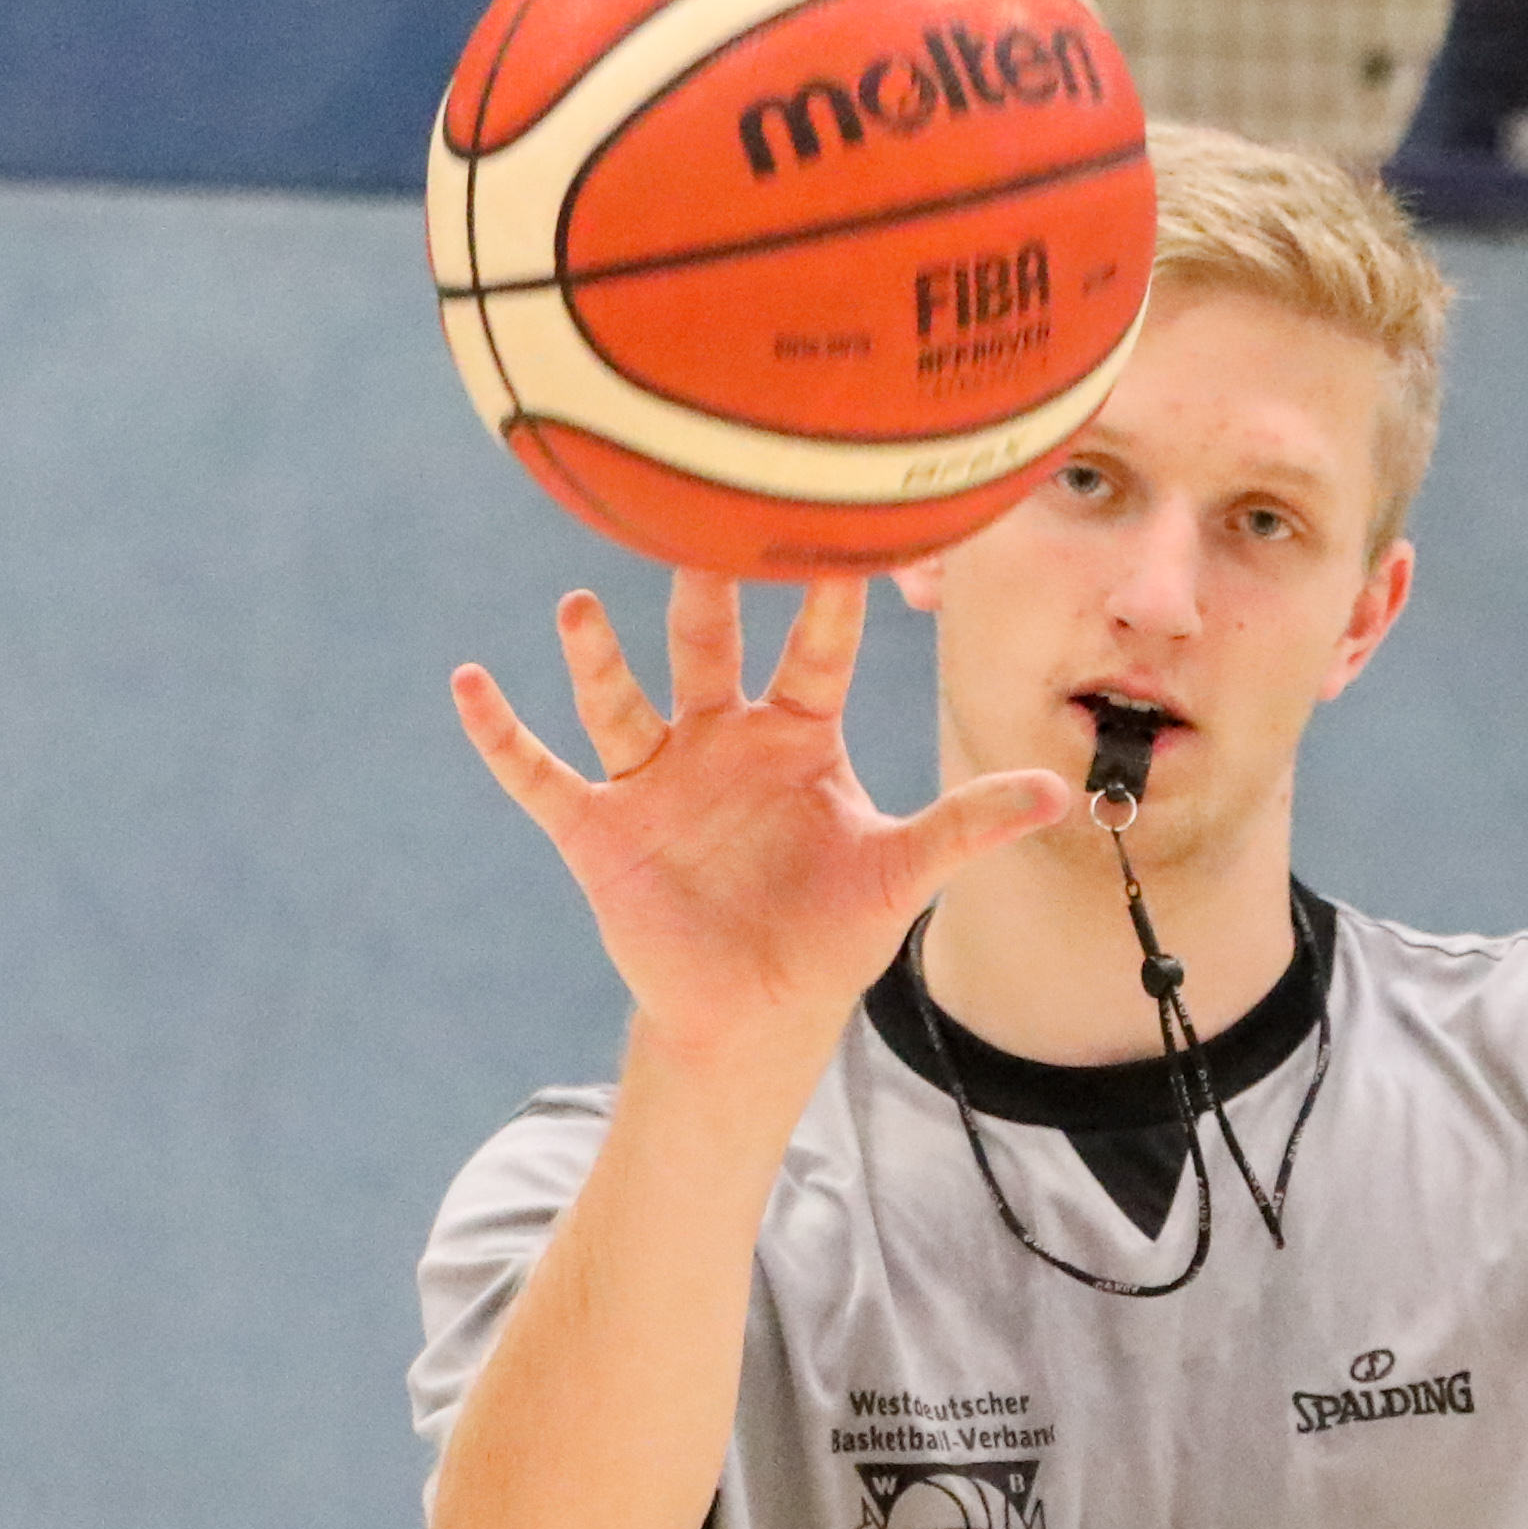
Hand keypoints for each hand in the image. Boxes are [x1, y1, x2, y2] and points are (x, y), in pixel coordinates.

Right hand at [454, 572, 1067, 1080]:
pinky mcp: (599, 829)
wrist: (754, 1018)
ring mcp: (654, 780)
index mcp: (796, 736)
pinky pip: (541, 774)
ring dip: (595, 656)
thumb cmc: (829, 936)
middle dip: (703, 588)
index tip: (841, 519)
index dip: (829, 592)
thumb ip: (968, 824)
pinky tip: (469, 686)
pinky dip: (501, 735)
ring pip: (619, 700)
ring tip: (577, 602)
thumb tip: (1058, 789)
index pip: (816, 647)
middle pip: (708, 646)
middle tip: (696, 511)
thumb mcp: (902, 875)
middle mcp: (719, 740)